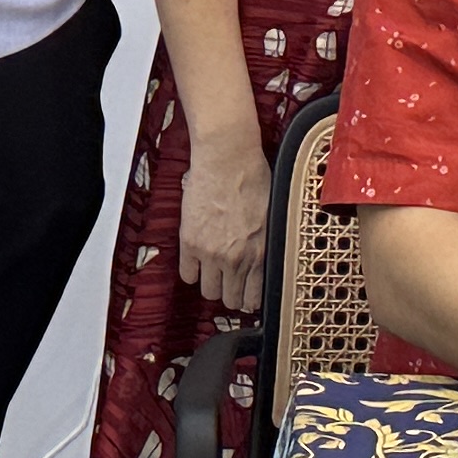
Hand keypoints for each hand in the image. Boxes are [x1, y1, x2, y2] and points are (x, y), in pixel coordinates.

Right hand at [175, 140, 269, 307]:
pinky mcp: (190, 242)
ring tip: (212, 271)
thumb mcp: (271, 214)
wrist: (228, 158)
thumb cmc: (253, 177)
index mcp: (260, 251)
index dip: (248, 300)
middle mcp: (236, 258)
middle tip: (228, 284)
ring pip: (208, 291)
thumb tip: (262, 259)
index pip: (253, 297)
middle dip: (230, 294)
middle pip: (230, 299)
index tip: (246, 297)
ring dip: (210, 284)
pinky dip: (191, 270)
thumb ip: (264, 242)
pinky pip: (187, 274)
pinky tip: (196, 261)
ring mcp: (211, 252)